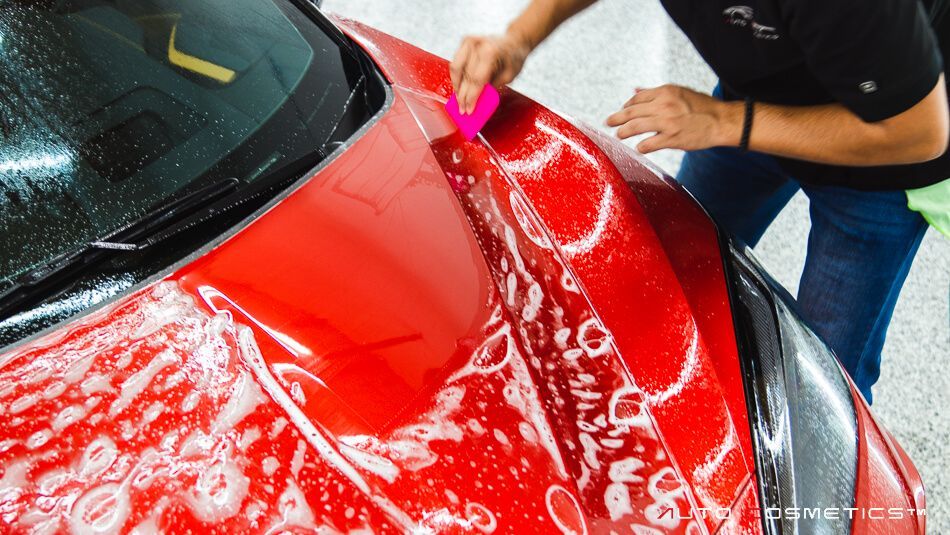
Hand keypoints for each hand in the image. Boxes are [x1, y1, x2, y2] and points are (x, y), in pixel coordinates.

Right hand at [450, 34, 529, 113]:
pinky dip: (456, 76)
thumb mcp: (508, 76)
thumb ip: (492, 87)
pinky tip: (459, 87)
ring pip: (456, 68)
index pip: (476, 79)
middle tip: (462, 110)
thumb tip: (476, 100)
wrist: (514, 40)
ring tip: (459, 100)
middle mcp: (478, 44)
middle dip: (463, 96)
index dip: (471, 97)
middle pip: (465, 76)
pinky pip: (456, 62)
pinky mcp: (465, 41)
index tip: (469, 110)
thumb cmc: (513, 59)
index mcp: (490, 52)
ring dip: (456, 86)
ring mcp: (470, 40)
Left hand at [605, 85, 742, 153]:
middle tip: (608, 122)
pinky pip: (649, 144)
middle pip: (632, 112)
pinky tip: (639, 148)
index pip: (637, 98)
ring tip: (619, 135)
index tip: (622, 111)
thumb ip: (656, 93)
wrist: (722, 121)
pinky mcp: (672, 138)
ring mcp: (667, 122)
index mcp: (665, 92)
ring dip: (624, 132)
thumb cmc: (702, 107)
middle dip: (617, 118)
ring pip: (636, 127)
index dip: (626, 105)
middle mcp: (664, 105)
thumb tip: (635, 90)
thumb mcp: (679, 92)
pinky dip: (641, 147)